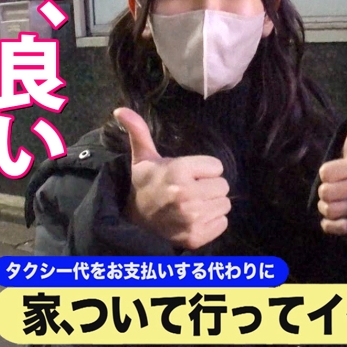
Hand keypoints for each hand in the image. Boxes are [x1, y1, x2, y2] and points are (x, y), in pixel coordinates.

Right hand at [114, 107, 230, 249]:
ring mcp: (192, 218)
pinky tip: (194, 219)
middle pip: (223, 186)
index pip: (218, 167)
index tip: (188, 175)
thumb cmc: (146, 185)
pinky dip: (212, 222)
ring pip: (224, 205)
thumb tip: (121, 109)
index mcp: (178, 171)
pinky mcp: (196, 237)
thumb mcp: (143, 158)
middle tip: (191, 190)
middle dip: (209, 187)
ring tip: (192, 204)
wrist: (135, 222)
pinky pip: (222, 223)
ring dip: (212, 204)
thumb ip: (139, 131)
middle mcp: (186, 195)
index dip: (205, 170)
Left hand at [317, 96, 346, 235]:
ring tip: (334, 201)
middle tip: (333, 187)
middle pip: (325, 193)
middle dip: (324, 191)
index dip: (326, 172)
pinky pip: (335, 228)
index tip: (334, 171)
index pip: (325, 172)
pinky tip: (335, 216)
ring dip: (326, 207)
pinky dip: (330, 224)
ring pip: (328, 211)